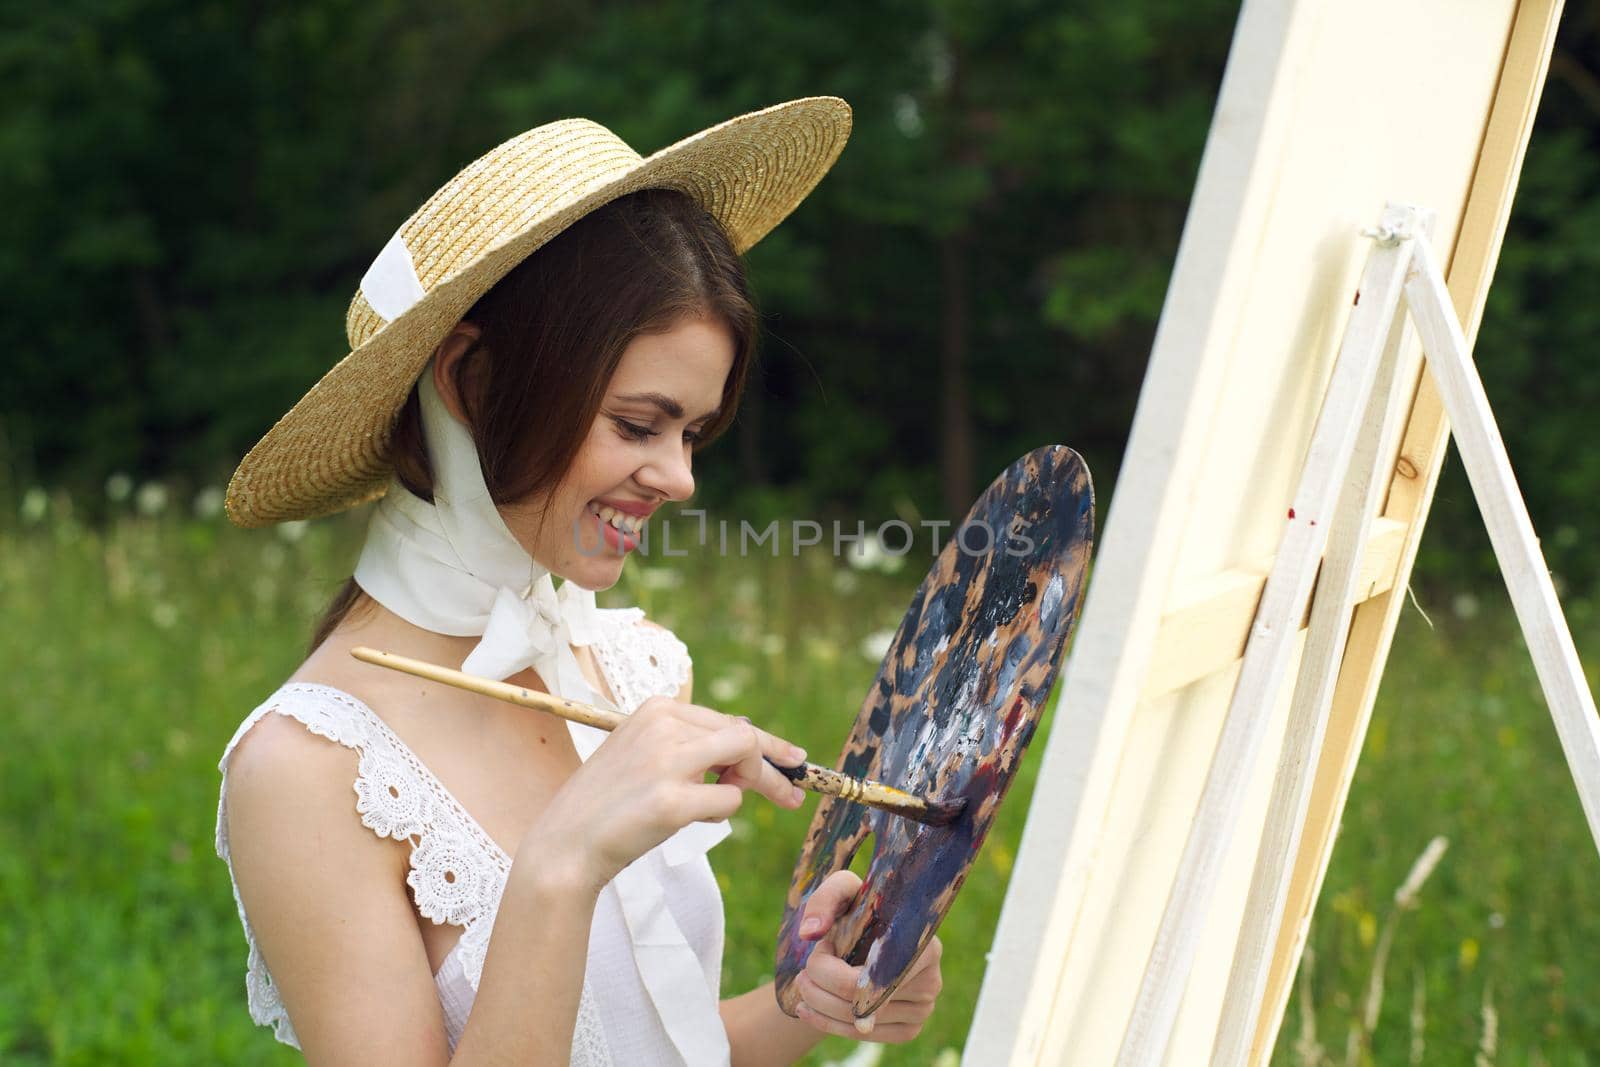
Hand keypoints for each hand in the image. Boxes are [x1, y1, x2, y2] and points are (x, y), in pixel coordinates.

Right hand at [530, 696, 807, 890]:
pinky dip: (720, 813)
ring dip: (753, 787)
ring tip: (731, 806)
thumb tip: (749, 738)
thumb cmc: (609, 803)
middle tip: (793, 795)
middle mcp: (663, 725)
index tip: (791, 761)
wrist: (566, 844)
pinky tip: (692, 819)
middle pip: (744, 737)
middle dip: (775, 767)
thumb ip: (688, 743)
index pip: (726, 720)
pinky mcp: (672, 801)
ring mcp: (667, 762)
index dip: (765, 743)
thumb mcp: (643, 753)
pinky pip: (728, 801)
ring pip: (745, 760)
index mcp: (656, 709)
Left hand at [791, 870, 943, 1041]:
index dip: (834, 969)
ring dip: (820, 1005)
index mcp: (924, 942)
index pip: (874, 972)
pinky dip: (829, 1026)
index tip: (821, 948)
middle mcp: (931, 979)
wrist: (865, 941)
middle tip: (803, 972)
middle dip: (820, 986)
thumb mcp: (842, 891)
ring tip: (803, 987)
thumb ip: (826, 899)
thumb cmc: (858, 911)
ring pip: (859, 1022)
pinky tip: (808, 1011)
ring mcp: (924, 1009)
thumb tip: (810, 932)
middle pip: (862, 1000)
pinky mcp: (909, 1029)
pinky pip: (866, 1037)